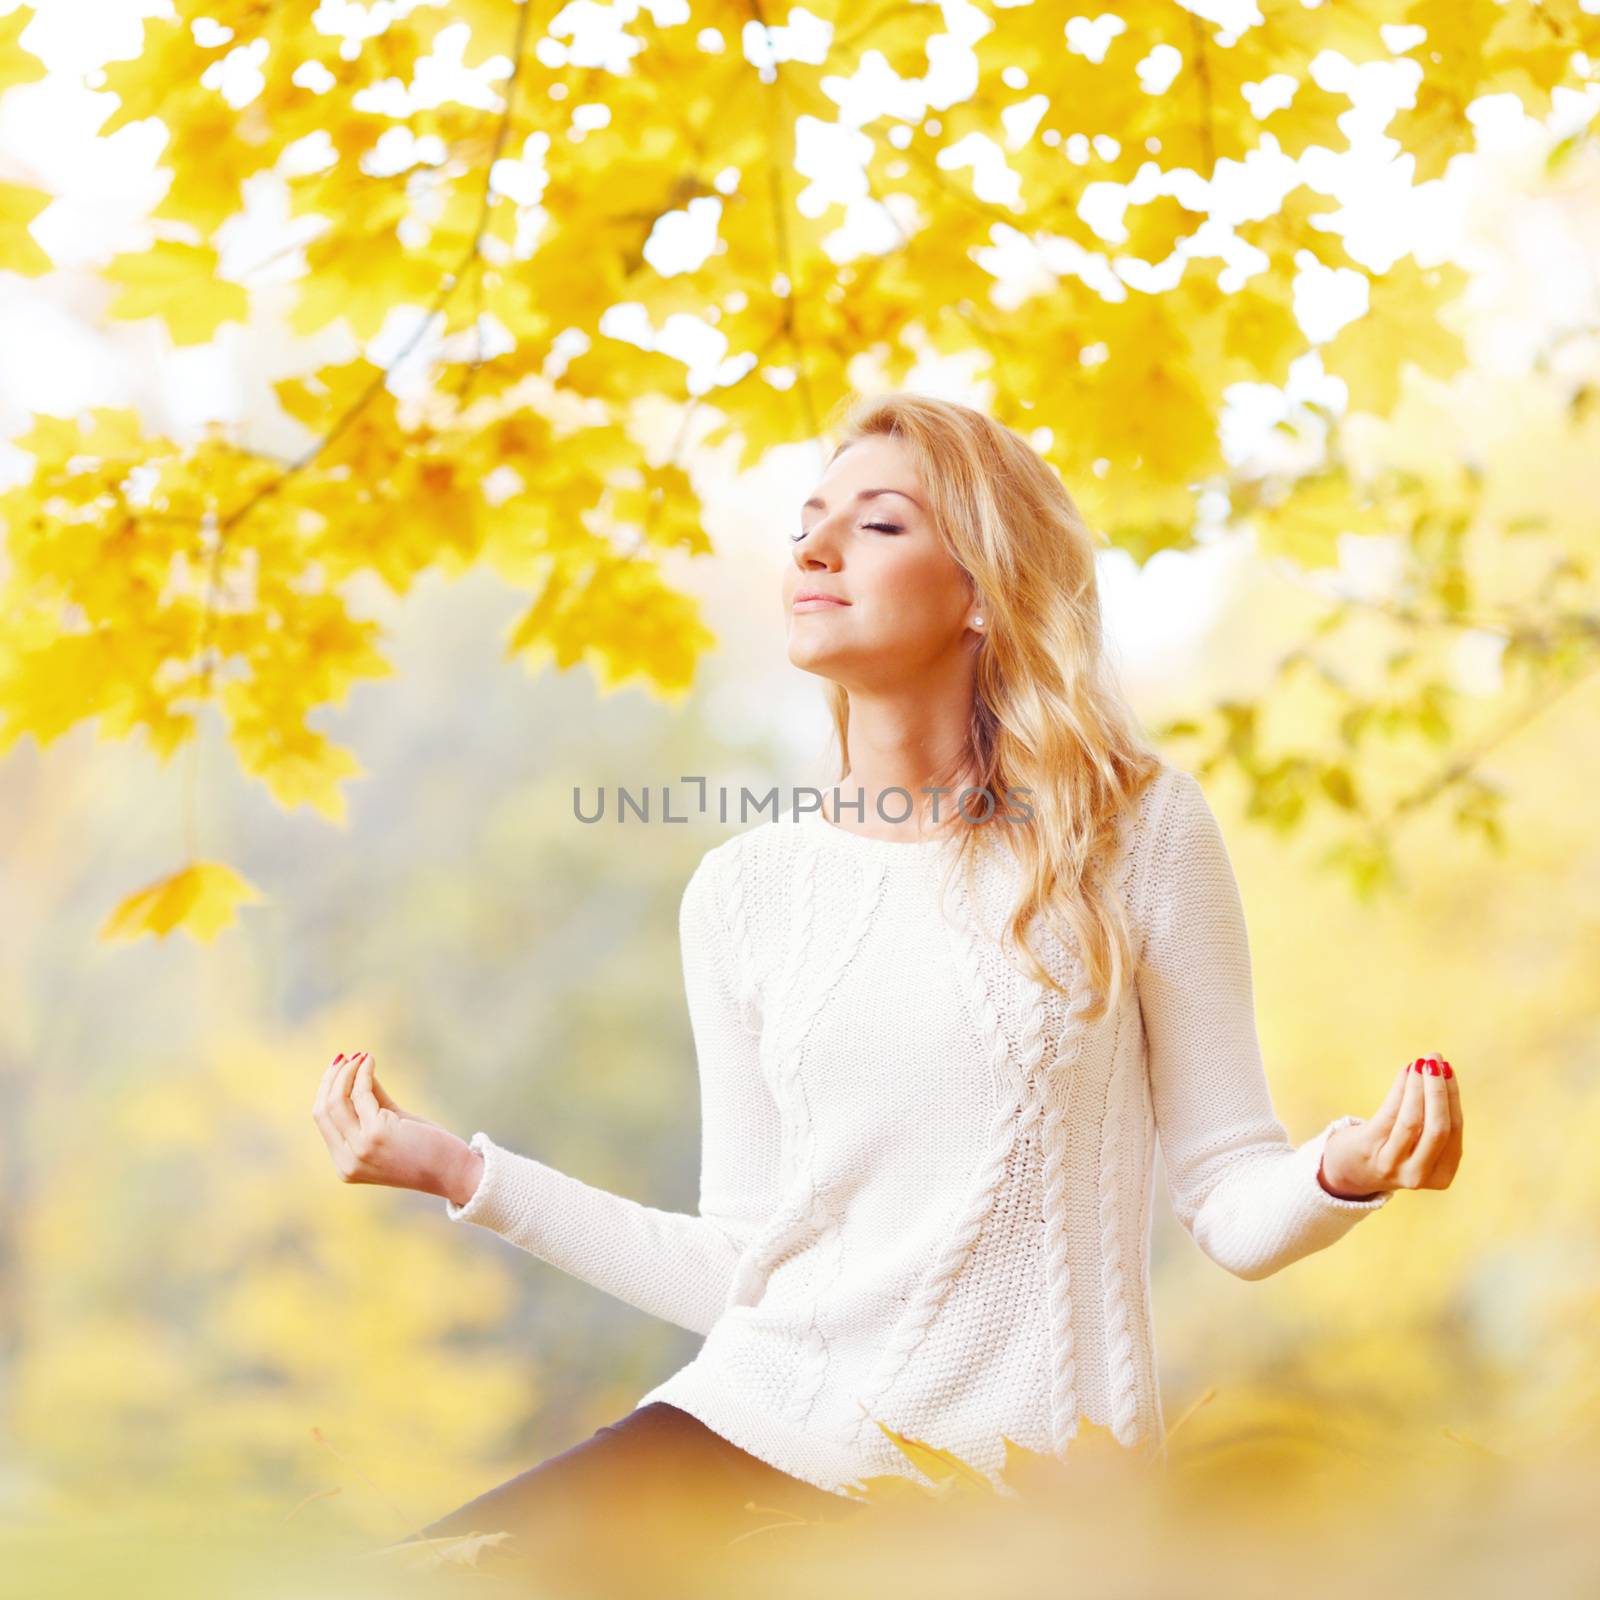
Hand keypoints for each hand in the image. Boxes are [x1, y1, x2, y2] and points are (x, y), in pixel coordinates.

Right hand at [312, 1051, 481, 1203]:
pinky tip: (370, 1060)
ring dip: (346, 1073)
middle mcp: (347, 1161)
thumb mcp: (392, 1125)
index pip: (323, 1122)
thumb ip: (372, 1103)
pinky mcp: (375, 1135)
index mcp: (345, 1166)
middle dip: (330, 1080)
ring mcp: (359, 1150)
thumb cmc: (427, 1148)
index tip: (338, 1068)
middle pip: (322, 1111)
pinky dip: (363, 1073)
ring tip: (359, 1056)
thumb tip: (357, 1070)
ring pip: (336, 1102)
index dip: (326, 1091)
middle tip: (343, 1058)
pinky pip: (361, 1094)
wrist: (454, 1171)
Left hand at [1320, 1054, 1462, 1199]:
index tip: (1448, 1069)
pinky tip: (1405, 1071)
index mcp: (1441, 1175)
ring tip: (1420, 1062)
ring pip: (1413, 1120)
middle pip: (1438, 1128)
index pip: (1454, 1131)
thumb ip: (1434, 1119)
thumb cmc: (1392, 1148)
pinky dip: (1400, 1089)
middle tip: (1435, 1060)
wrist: (1348, 1169)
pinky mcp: (1368, 1149)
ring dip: (1418, 1086)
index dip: (1453, 1097)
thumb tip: (1440, 1069)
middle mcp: (1418, 1174)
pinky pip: (1389, 1114)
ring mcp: (1391, 1164)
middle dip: (1439, 1091)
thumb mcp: (1421, 1145)